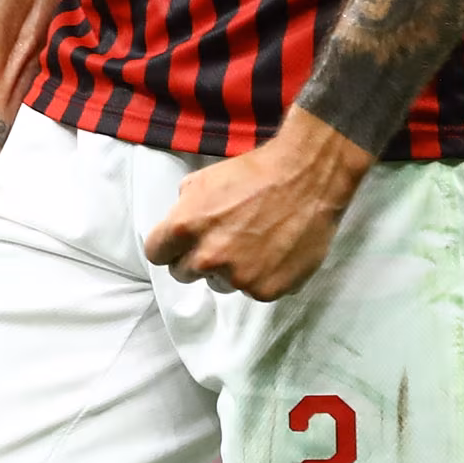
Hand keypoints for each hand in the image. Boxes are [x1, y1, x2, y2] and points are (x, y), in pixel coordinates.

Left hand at [143, 107, 372, 300]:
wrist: (307, 177)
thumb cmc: (256, 172)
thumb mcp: (205, 178)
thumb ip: (184, 208)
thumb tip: (179, 227)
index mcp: (186, 227)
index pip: (157, 254)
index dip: (169, 246)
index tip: (180, 243)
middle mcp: (207, 258)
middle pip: (184, 273)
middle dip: (196, 258)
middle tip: (221, 240)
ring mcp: (237, 277)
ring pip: (220, 283)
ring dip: (229, 269)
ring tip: (254, 242)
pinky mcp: (265, 290)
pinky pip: (252, 289)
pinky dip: (260, 275)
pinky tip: (274, 251)